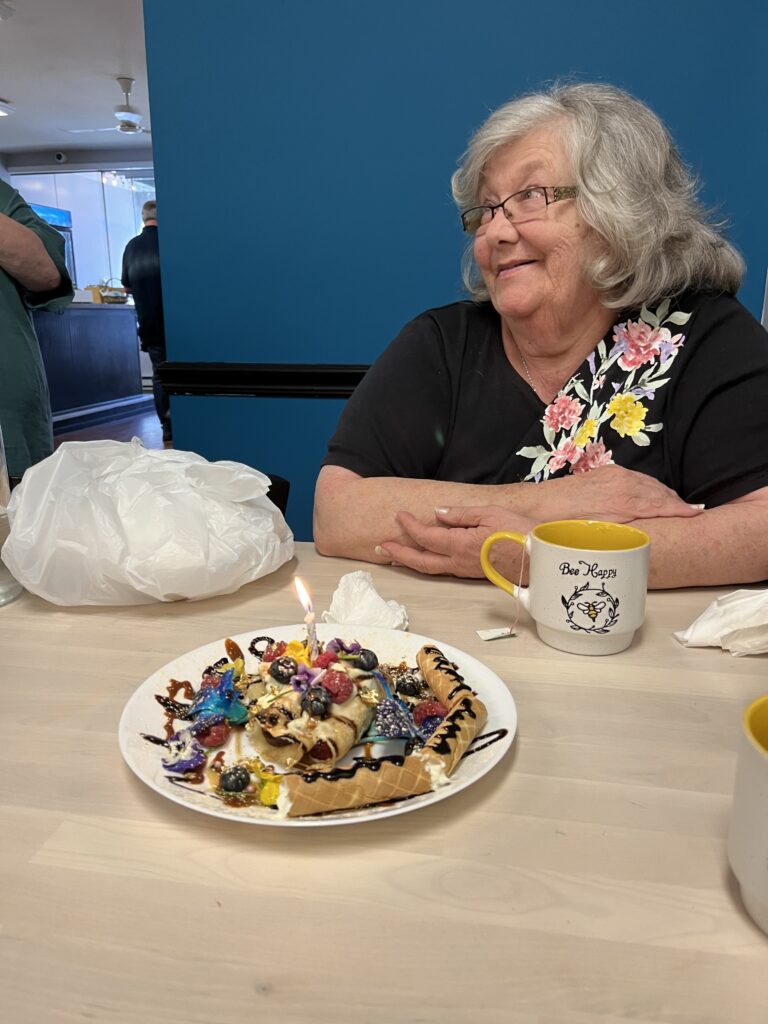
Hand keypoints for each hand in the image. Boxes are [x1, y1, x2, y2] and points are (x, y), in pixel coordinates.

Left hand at [378, 506, 535, 578]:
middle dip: (398, 552)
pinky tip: (422, 558)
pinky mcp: (471, 572)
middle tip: (381, 545)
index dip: (410, 526)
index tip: (399, 515)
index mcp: (461, 544)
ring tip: (394, 554)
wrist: (538, 559)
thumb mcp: (490, 514)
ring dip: (409, 560)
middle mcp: (458, 561)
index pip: (426, 536)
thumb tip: (438, 512)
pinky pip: (441, 569)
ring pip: (429, 568)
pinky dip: (425, 563)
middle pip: (420, 560)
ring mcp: (464, 570)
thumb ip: (461, 514)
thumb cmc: (519, 533)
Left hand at [544, 466, 704, 522]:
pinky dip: (650, 487)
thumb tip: (647, 536)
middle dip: (676, 503)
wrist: (542, 504)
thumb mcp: (604, 532)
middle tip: (692, 513)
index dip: (681, 511)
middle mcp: (624, 482)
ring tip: (677, 505)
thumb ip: (630, 530)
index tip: (696, 516)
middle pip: (660, 492)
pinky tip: (653, 494)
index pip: (662, 504)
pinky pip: (638, 478)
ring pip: (650, 484)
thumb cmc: (570, 524)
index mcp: (626, 499)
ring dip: (664, 494)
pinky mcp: (609, 472)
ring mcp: (616, 475)